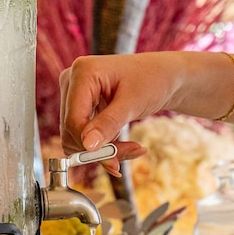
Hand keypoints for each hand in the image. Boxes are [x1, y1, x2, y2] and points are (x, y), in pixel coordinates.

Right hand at [59, 53, 181, 170]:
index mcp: (82, 72)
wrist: (162, 74)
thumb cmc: (152, 80)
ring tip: (133, 148)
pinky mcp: (80, 106)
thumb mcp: (133, 103)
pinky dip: (103, 146)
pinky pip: (83, 136)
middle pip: (72, 131)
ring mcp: (73, 94)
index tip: (114, 162)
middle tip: (131, 152)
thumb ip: (109, 123)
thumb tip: (87, 146)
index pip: (73, 120)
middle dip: (100, 149)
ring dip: (103, 150)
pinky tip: (126, 145)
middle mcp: (72, 81)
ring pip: (76, 137)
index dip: (90, 146)